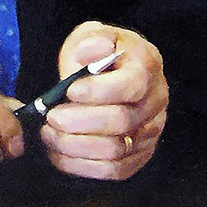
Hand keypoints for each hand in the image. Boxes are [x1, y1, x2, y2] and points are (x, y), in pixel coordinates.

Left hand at [40, 21, 167, 180]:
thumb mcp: (91, 35)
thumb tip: (91, 52)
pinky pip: (115, 170)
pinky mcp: (140, 154)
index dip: (99, 91)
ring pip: (117, 150)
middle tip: (52, 116)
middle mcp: (156, 100)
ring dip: (76, 146)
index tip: (69, 91)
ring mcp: (151, 130)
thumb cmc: (96, 54)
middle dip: (80, 121)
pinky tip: (59, 153)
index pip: (131, 84)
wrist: (107, 72)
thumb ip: (91, 40)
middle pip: (122, 122)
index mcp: (147, 64)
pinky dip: (82, 166)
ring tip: (50, 134)